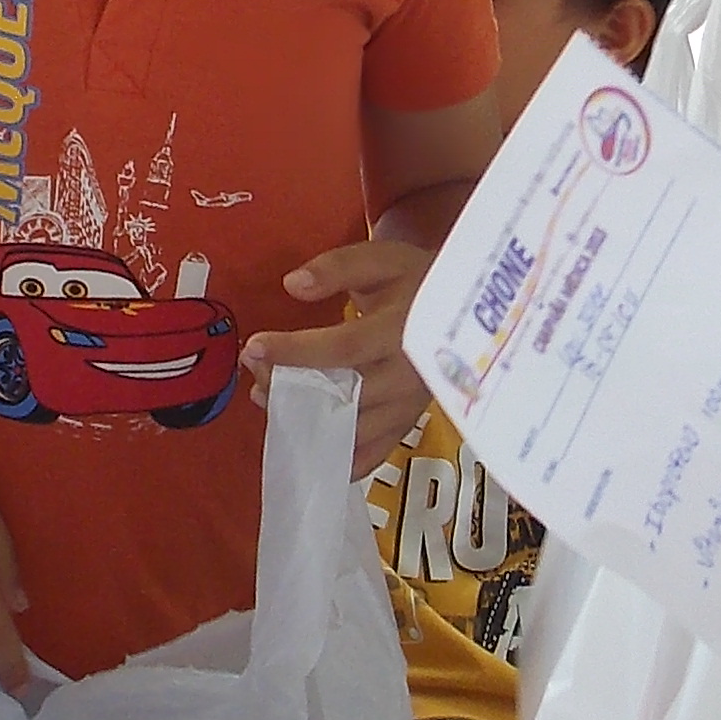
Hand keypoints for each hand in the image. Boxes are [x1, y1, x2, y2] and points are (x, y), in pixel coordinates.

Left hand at [243, 238, 428, 455]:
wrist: (466, 309)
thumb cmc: (418, 281)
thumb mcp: (384, 259)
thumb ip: (339, 267)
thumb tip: (293, 284)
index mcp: (404, 330)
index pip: (344, 347)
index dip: (296, 351)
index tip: (253, 346)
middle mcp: (408, 376)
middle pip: (343, 394)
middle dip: (292, 389)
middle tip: (256, 377)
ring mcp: (409, 407)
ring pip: (353, 428)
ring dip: (306, 423)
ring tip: (271, 404)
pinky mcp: (409, 424)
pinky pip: (373, 454)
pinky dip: (339, 459)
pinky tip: (308, 452)